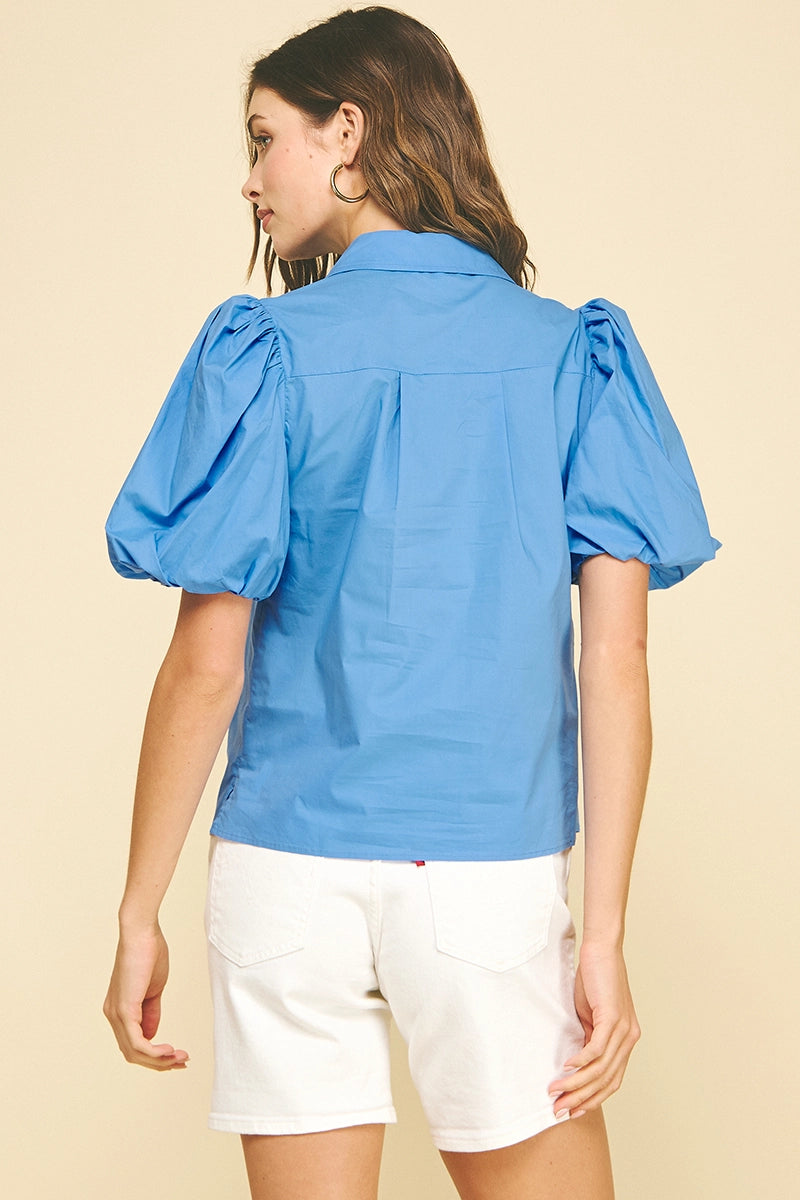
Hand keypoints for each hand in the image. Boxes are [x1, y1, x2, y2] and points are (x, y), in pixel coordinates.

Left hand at [103, 924, 188, 1070]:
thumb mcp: (153, 989)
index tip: (177, 1055)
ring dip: (160, 1060)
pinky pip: (138, 1042)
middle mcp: (113, 1015)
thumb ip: (151, 1012)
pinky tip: (170, 1051)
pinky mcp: (124, 1010)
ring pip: (134, 1052)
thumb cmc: (149, 953)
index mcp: (119, 1010)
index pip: (133, 1043)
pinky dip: (154, 1051)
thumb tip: (152, 1036)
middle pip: (133, 1053)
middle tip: (182, 1062)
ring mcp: (116, 1014)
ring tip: (181, 1058)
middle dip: (159, 1063)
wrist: (142, 933)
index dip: (155, 1054)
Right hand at [548, 942, 639, 1116]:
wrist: (603, 950)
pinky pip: (596, 1048)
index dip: (592, 1099)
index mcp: (626, 1040)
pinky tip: (565, 1067)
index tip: (571, 1110)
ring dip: (576, 1084)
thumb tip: (576, 1062)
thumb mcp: (591, 1015)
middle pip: (606, 1081)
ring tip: (556, 1091)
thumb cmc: (595, 979)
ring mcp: (623, 1030)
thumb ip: (588, 1037)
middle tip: (559, 1110)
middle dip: (581, 1099)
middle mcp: (629, 1039)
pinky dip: (581, 1061)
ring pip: (600, 1069)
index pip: (611, 1081)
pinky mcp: (613, 1018)